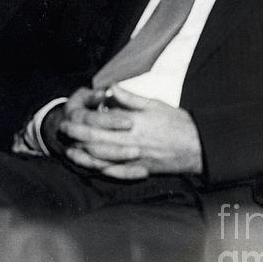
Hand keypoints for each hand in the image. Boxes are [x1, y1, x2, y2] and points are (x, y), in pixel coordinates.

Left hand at [58, 86, 202, 179]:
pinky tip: (92, 168)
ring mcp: (135, 159)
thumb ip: (130, 98)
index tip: (70, 117)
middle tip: (64, 132)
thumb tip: (111, 88)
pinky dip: (102, 171)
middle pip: (96, 142)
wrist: (199, 146)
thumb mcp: (154, 104)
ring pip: (103, 160)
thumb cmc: (177, 122)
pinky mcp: (141, 170)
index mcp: (133, 124)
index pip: (101, 123)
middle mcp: (131, 142)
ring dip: (84, 156)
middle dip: (77, 137)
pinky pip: (118, 173)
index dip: (83, 121)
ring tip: (71, 152)